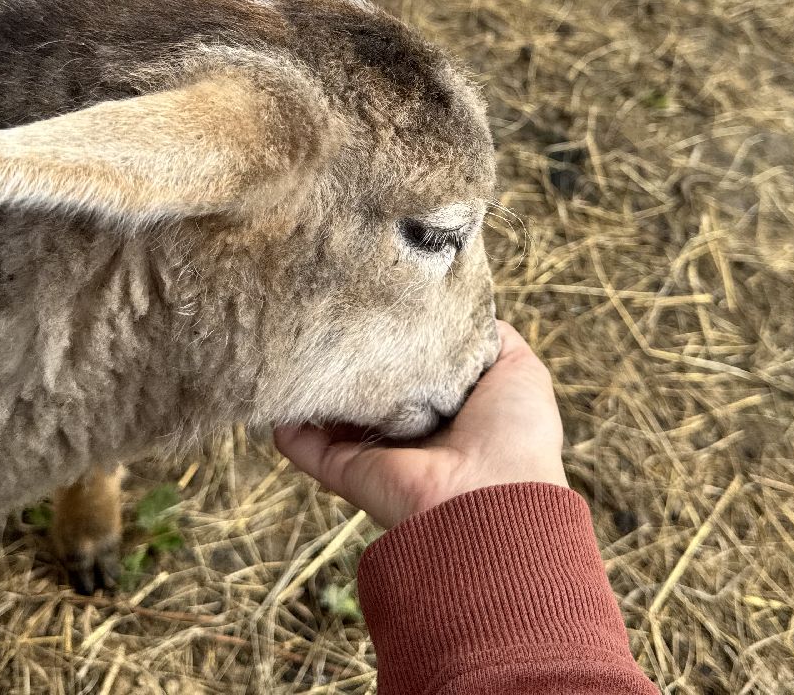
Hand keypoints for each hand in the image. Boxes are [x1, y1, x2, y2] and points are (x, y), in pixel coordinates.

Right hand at [274, 321, 567, 527]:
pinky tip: (275, 385)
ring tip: (297, 336)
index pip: (414, 366)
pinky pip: (306, 446)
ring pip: (333, 414)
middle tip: (331, 311)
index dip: (398, 335)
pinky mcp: (349, 472)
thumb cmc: (514, 430)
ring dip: (316, 382)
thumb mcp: (518, 367)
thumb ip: (486, 337)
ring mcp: (377, 453)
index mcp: (451, 407)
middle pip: (370, 387)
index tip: (377, 296)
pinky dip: (287, 422)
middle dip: (352, 354)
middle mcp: (412, 430)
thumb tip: (461, 308)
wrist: (493, 496)